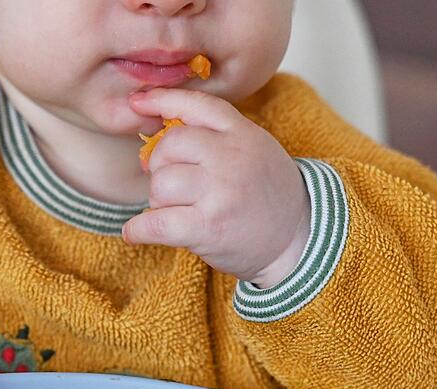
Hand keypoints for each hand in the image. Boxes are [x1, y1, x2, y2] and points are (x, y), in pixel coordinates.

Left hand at [123, 88, 310, 287]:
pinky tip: (136, 232)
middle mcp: (231, 157)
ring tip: (180, 211)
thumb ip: (215, 135)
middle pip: (167, 148)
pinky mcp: (208, 227)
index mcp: (242, 133)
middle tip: (174, 187)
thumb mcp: (253, 149)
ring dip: (159, 202)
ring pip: (159, 185)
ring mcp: (220, 192)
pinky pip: (155, 223)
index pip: (195, 105)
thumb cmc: (266, 195)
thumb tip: (154, 133)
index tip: (137, 103)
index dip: (161, 100)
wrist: (299, 239)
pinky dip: (138, 229)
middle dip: (160, 168)